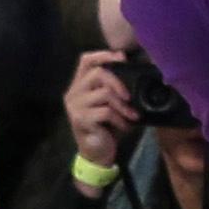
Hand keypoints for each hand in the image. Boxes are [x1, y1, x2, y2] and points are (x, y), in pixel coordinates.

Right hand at [65, 48, 133, 169]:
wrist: (97, 154)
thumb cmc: (106, 127)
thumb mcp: (111, 104)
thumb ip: (114, 87)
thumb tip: (135, 70)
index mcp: (79, 85)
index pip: (86, 60)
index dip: (104, 54)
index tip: (122, 57)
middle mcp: (73, 93)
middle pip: (98, 73)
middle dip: (119, 83)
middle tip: (130, 97)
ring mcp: (75, 106)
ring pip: (105, 93)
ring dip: (123, 106)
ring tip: (131, 116)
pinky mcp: (81, 120)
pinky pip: (106, 112)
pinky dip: (120, 118)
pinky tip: (125, 126)